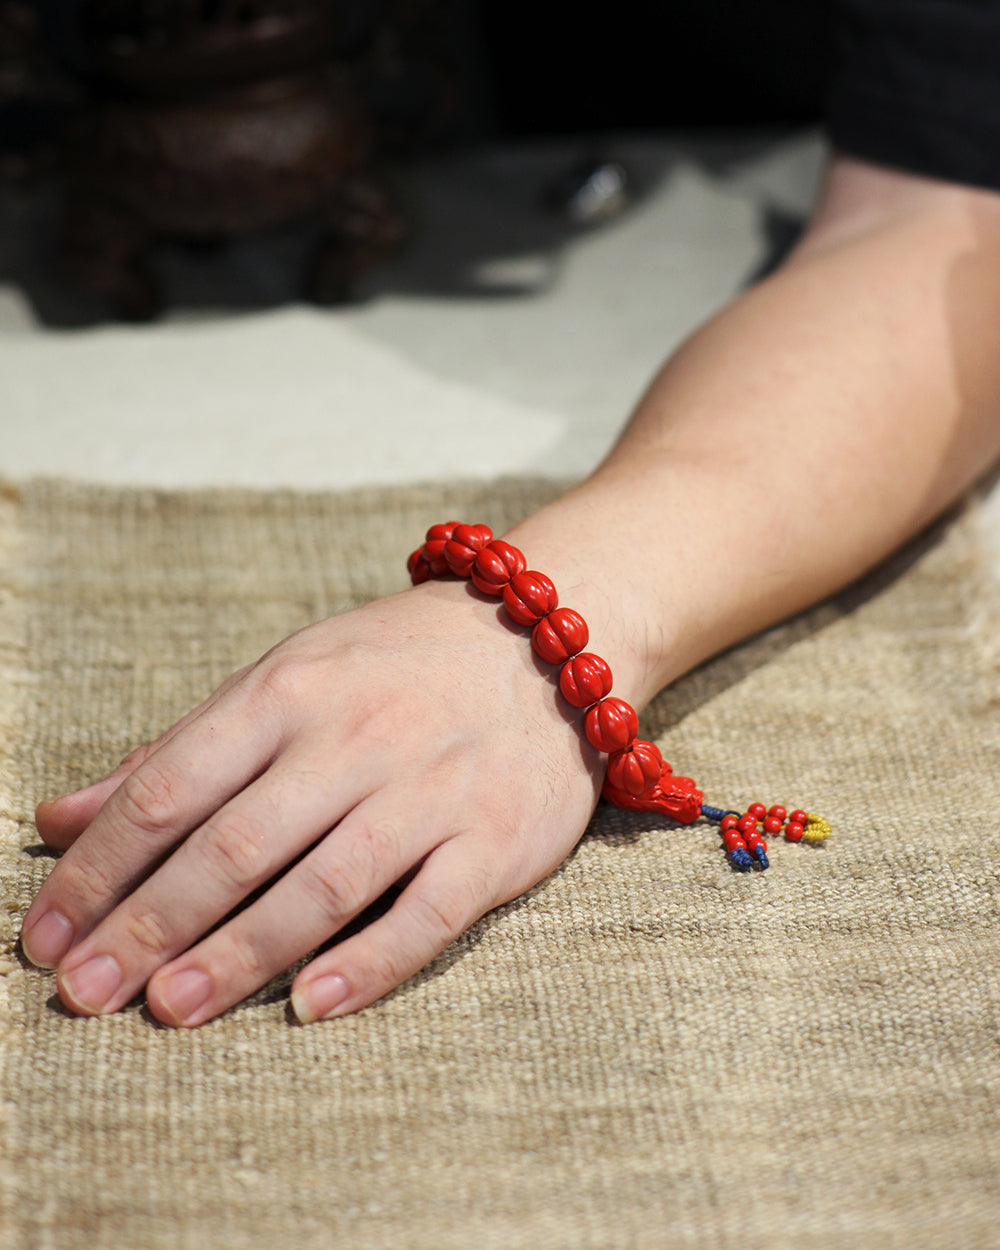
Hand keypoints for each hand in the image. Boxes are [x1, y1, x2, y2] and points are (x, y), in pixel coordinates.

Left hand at [20, 579, 604, 1025]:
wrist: (545, 642)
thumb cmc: (394, 667)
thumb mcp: (281, 678)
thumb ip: (176, 751)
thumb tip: (60, 817)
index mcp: (290, 691)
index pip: (172, 787)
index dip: (99, 868)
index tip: (46, 936)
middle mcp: (356, 739)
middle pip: (235, 845)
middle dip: (149, 924)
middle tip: (83, 994)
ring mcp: (431, 791)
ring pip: (322, 886)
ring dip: (240, 953)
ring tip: (168, 1008)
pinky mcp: (495, 841)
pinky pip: (428, 913)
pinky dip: (369, 964)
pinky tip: (310, 1009)